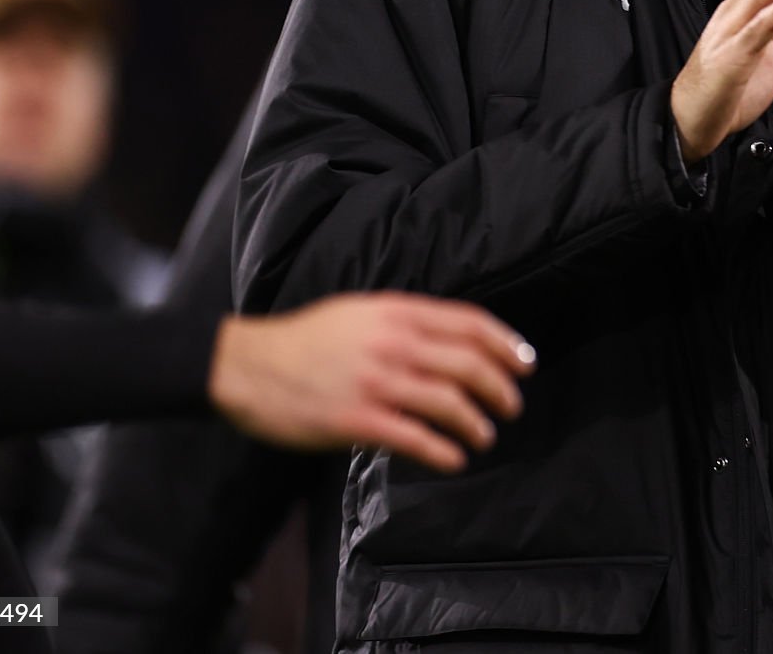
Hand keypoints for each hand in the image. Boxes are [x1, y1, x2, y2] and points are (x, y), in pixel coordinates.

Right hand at [209, 292, 535, 472]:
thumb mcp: (360, 312)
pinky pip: (414, 438)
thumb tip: (451, 338)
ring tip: (484, 437)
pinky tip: (453, 460)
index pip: (470, 324)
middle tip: (511, 406)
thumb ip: (406, 321)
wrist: (246, 366)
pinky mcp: (356, 421)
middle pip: (470, 365)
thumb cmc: (305, 341)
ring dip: (476, 424)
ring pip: (449, 403)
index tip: (525, 363)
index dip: (506, 345)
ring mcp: (376, 383)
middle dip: (500, 388)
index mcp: (397, 313)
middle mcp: (393, 345)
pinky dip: (442, 452)